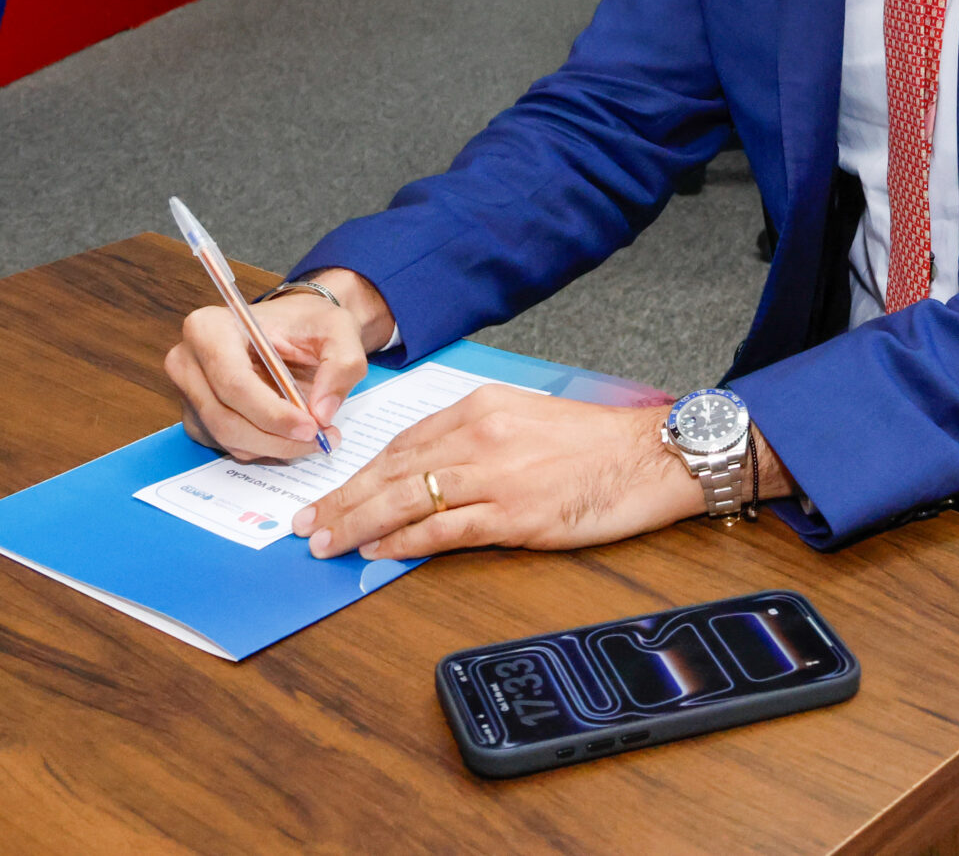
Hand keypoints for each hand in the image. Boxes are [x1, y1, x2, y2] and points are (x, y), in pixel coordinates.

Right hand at [164, 268, 391, 460]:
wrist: (295, 328)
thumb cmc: (308, 322)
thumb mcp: (339, 328)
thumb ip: (341, 364)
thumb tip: (322, 413)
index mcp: (209, 328)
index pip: (234, 383)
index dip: (272, 413)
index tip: (311, 427)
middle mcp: (188, 361)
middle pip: (226, 419)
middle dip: (277, 438)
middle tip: (322, 439)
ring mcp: (188, 393)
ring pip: (229, 438)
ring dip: (275, 447)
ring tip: (316, 436)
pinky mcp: (198, 418)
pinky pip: (230, 445)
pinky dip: (265, 447)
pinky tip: (290, 434)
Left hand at [290, 389, 705, 559]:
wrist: (651, 455)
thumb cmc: (598, 443)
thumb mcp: (529, 420)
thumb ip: (479, 440)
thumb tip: (431, 472)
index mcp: (482, 406)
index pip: (402, 442)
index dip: (359, 472)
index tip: (330, 492)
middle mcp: (481, 434)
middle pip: (392, 469)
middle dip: (343, 499)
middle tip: (307, 524)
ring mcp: (495, 474)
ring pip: (406, 498)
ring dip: (359, 523)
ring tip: (327, 543)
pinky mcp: (514, 513)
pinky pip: (444, 528)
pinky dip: (405, 542)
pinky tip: (380, 552)